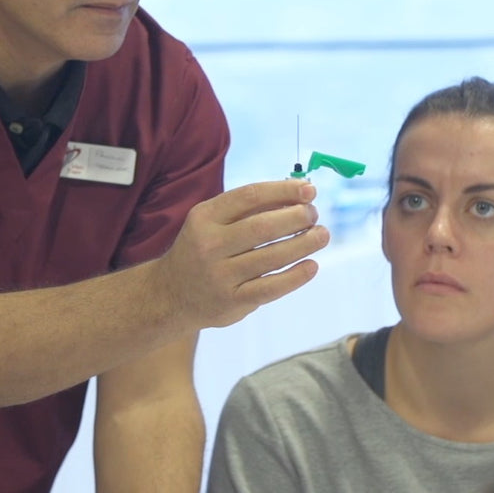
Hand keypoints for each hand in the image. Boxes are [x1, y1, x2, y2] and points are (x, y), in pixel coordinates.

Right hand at [153, 179, 329, 328]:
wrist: (171, 294)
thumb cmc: (203, 250)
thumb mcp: (212, 222)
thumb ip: (249, 209)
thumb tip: (297, 195)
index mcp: (204, 217)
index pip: (249, 196)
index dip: (284, 191)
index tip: (310, 190)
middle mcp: (209, 245)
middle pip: (263, 227)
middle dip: (297, 217)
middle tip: (314, 215)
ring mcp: (219, 276)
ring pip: (271, 257)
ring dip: (303, 244)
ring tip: (322, 235)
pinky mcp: (231, 302)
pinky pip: (270, 288)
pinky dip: (295, 276)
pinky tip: (312, 265)